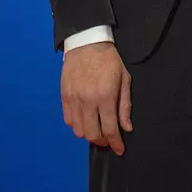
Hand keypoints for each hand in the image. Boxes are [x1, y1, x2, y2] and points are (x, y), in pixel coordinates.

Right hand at [61, 41, 131, 155]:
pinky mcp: (64, 97)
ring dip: (89, 134)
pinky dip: (77, 125)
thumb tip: (127, 128)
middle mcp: (88, 101)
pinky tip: (85, 119)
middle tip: (108, 137)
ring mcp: (74, 100)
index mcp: (106, 96)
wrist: (87, 43)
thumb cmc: (109, 60)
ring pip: (79, 131)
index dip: (115, 143)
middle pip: (92, 134)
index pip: (110, 129)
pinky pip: (68, 121)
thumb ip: (125, 105)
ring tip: (97, 127)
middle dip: (102, 141)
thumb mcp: (124, 79)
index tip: (119, 149)